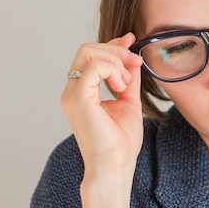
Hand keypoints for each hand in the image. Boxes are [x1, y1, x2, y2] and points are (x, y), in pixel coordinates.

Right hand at [60, 33, 143, 176]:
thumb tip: (133, 58)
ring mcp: (72, 94)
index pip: (90, 56)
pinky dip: (113, 70)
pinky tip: (122, 87)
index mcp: (81, 91)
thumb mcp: (128, 102)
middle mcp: (72, 90)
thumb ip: (128, 80)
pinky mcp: (78, 98)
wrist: (115, 166)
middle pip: (88, 49)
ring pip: (89, 52)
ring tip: (127, 82)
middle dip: (116, 50)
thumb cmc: (120, 143)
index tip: (132, 41)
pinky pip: (94, 66)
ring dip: (116, 60)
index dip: (112, 44)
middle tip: (136, 62)